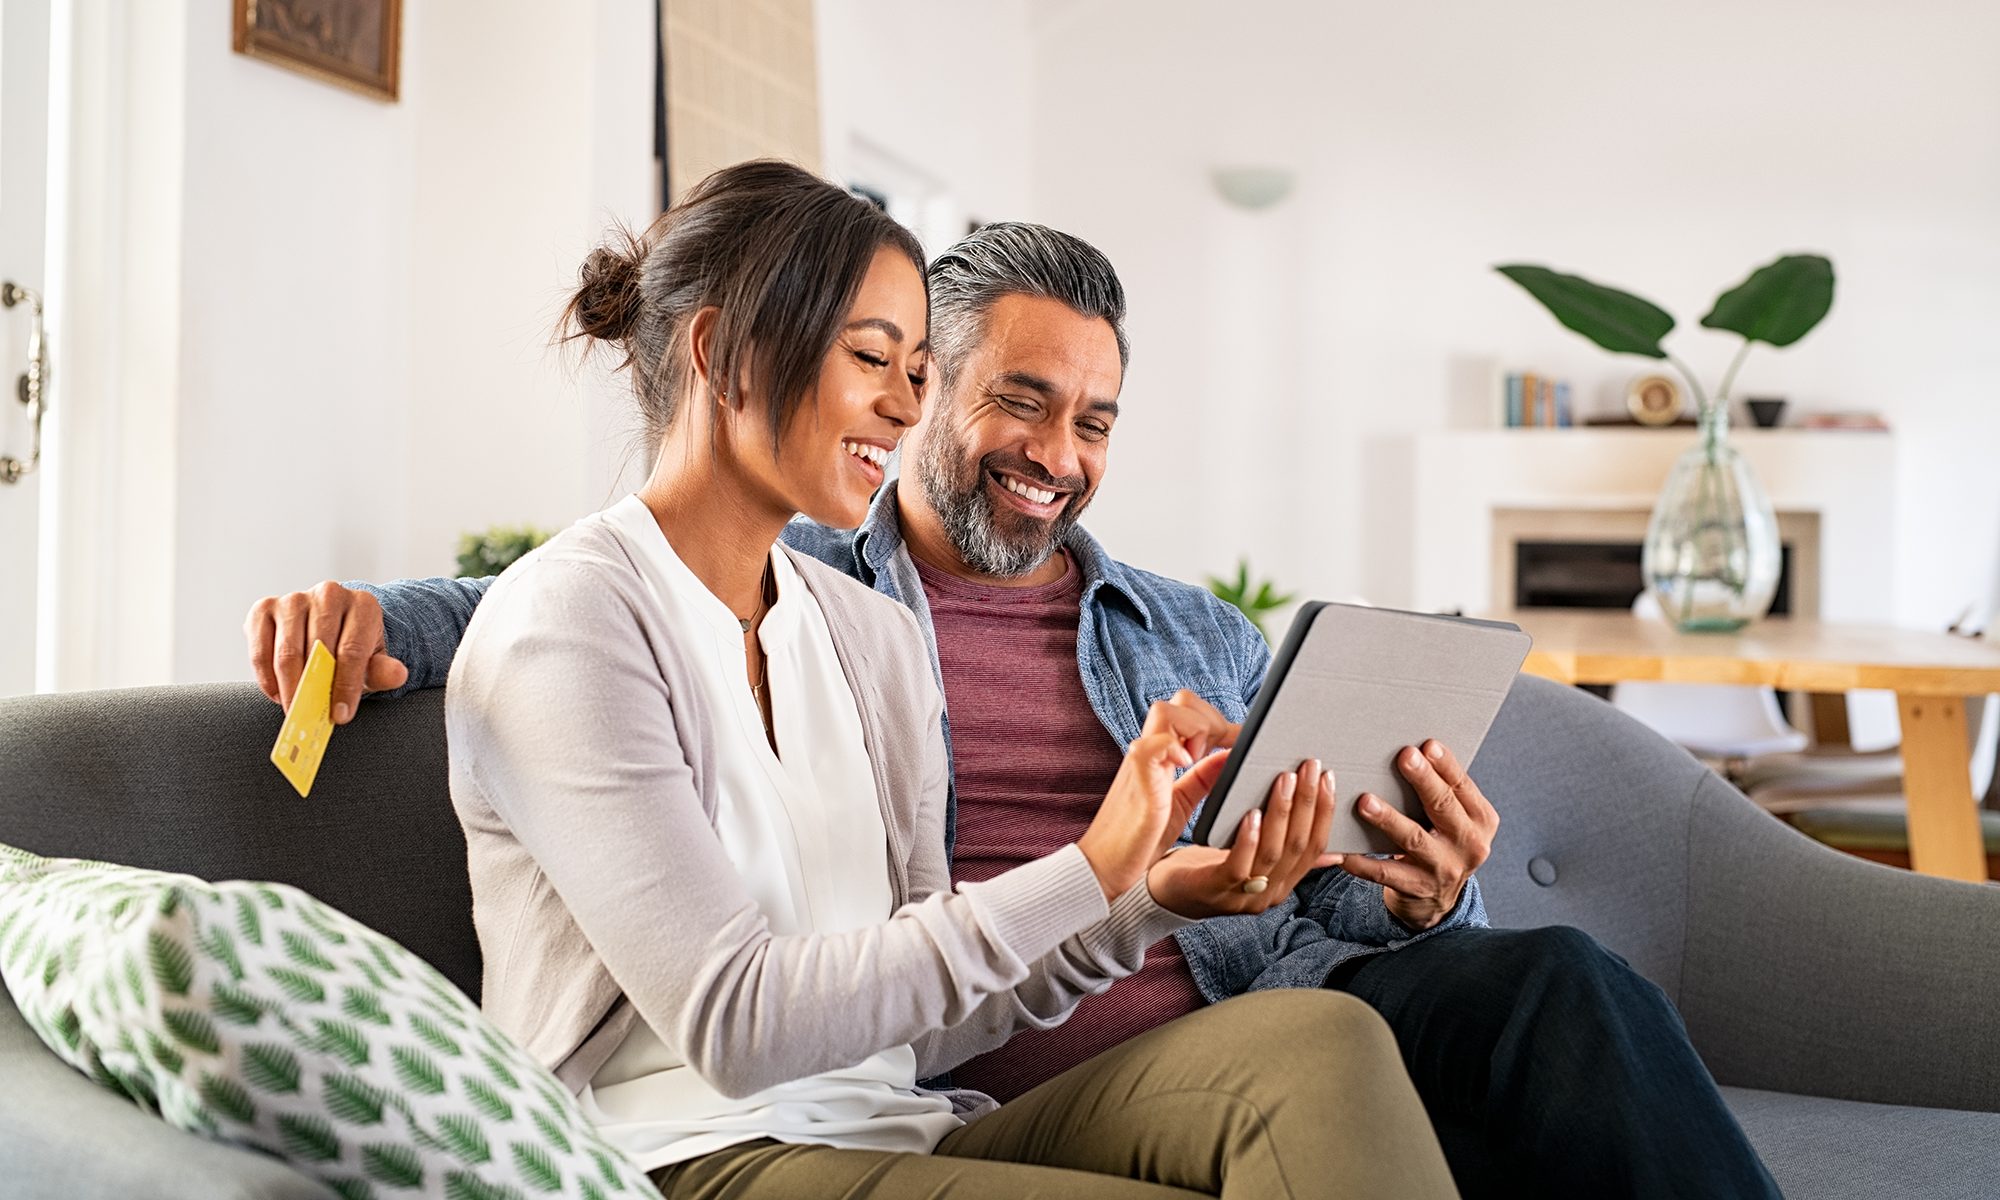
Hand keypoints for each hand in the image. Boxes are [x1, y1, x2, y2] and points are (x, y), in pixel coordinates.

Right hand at [243, 582, 406, 722]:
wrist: (332, 628)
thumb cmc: (353, 649)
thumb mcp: (374, 661)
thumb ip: (385, 670)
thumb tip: (398, 674)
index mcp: (363, 604)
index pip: (352, 650)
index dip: (345, 686)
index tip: (340, 715)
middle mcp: (328, 594)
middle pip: (317, 650)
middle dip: (313, 690)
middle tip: (311, 717)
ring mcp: (293, 599)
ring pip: (287, 652)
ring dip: (288, 687)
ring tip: (294, 709)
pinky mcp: (264, 608)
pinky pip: (260, 649)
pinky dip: (267, 678)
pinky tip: (277, 695)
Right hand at [1077, 691, 1236, 901]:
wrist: (1105, 867)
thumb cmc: (1140, 838)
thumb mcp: (1182, 802)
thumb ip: (1203, 778)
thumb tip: (1230, 756)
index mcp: (1161, 754)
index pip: (1189, 711)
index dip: (1219, 720)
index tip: (1242, 742)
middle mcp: (1149, 751)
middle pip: (1180, 701)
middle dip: (1210, 719)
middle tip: (1220, 752)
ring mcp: (1140, 763)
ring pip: (1165, 711)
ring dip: (1193, 729)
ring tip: (1197, 762)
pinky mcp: (1137, 781)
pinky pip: (1150, 746)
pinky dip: (1172, 747)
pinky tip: (1185, 764)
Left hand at [1145, 758, 1339, 917]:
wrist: (1163, 892)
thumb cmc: (1208, 866)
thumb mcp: (1253, 857)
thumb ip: (1286, 850)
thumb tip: (1333, 846)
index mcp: (1283, 883)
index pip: (1315, 846)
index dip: (1324, 811)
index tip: (1328, 777)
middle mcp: (1269, 893)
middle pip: (1298, 846)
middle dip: (1308, 803)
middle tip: (1310, 768)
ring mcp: (1244, 895)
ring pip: (1273, 852)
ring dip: (1282, 813)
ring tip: (1284, 780)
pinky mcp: (1215, 890)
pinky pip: (1238, 865)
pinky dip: (1248, 838)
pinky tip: (1251, 813)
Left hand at [1335, 740, 1496, 930]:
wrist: (1436, 899)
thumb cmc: (1439, 842)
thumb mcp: (1453, 820)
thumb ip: (1441, 791)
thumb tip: (1411, 751)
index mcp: (1480, 820)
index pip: (1462, 787)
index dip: (1446, 766)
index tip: (1428, 745)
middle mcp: (1468, 845)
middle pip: (1443, 807)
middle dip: (1423, 781)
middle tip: (1405, 757)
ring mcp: (1444, 869)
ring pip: (1413, 839)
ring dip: (1388, 819)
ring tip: (1366, 801)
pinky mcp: (1417, 889)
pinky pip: (1386, 873)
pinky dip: (1363, 862)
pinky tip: (1345, 851)